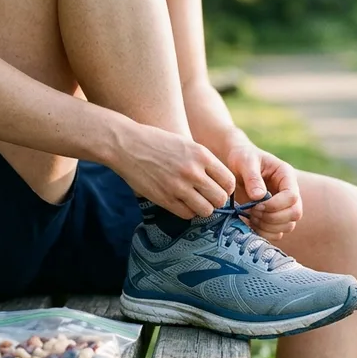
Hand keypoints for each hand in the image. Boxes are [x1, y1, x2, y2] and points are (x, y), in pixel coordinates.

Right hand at [111, 124, 236, 220]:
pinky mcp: (164, 198)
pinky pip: (187, 214)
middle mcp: (193, 171)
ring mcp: (178, 187)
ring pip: (206, 210)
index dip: (226, 188)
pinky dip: (187, 212)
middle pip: (220, 198)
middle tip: (207, 197)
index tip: (219, 188)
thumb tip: (220, 182)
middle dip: (216, 200)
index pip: (229, 181)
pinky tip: (181, 203)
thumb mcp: (186, 144)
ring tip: (195, 201)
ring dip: (203, 208)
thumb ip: (204, 161)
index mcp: (201, 155)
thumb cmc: (157, 142)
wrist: (127, 145)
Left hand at [225, 144, 301, 241]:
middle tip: (253, 212)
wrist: (236, 165)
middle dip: (273, 218)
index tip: (256, 205)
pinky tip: (250, 224)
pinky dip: (264, 233)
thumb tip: (259, 197)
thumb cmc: (242, 158)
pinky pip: (277, 233)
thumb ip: (252, 177)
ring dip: (268, 227)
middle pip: (295, 214)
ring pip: (288, 226)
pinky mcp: (274, 217)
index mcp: (286, 176)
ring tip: (250, 217)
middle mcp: (289, 192)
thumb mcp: (245, 162)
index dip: (275, 205)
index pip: (292, 196)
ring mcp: (283, 206)